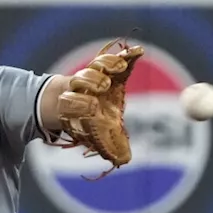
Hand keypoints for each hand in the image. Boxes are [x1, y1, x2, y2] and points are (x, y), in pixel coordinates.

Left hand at [49, 38, 144, 176]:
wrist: (81, 102)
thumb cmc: (93, 122)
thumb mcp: (101, 135)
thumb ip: (111, 146)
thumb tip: (123, 160)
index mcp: (76, 107)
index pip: (72, 104)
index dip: (78, 105)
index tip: (91, 108)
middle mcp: (83, 89)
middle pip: (81, 80)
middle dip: (90, 82)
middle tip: (104, 85)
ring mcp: (95, 75)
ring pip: (96, 66)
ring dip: (107, 64)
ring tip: (121, 65)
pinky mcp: (108, 67)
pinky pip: (116, 59)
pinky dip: (127, 55)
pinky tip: (139, 51)